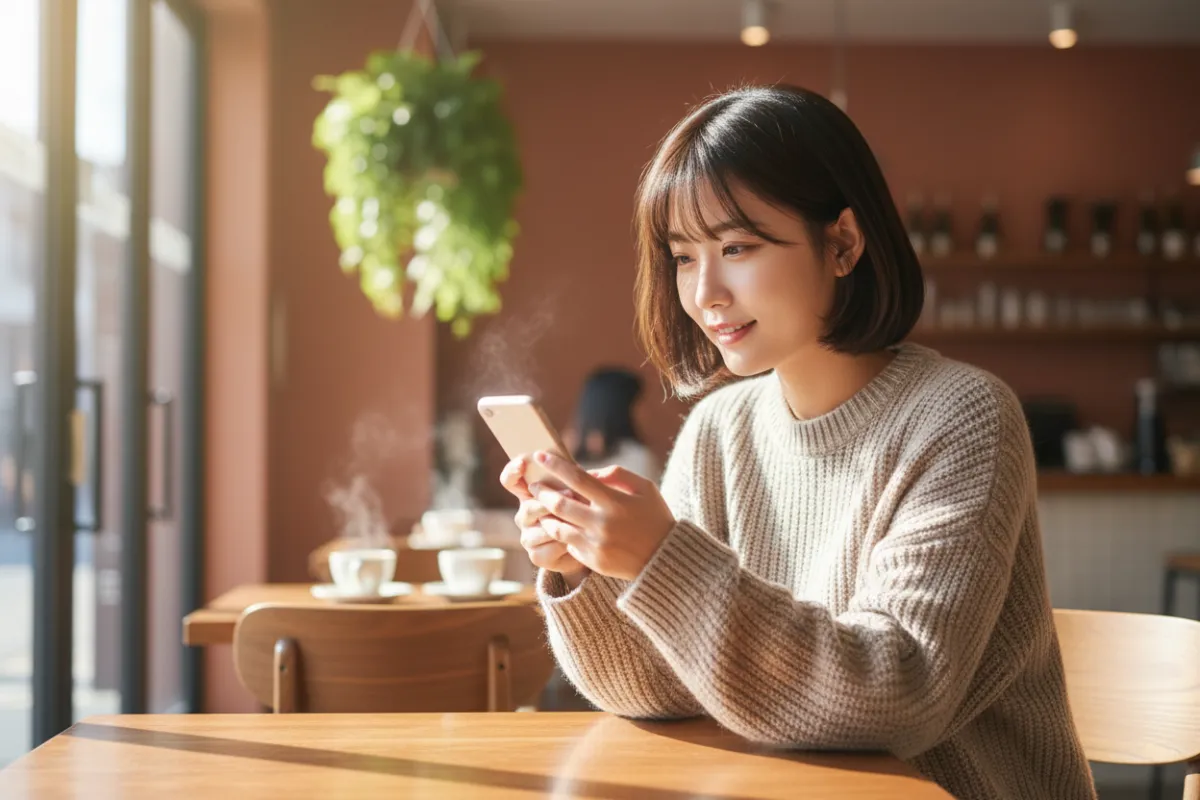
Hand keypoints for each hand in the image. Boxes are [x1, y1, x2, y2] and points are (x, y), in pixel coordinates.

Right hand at [501, 456, 588, 584]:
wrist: (588, 546)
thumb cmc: (582, 511)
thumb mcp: (579, 490)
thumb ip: (576, 480)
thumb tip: (589, 473)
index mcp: (529, 494)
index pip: (510, 480)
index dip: (513, 471)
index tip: (523, 463)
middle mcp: (524, 514)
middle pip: (528, 507)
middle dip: (551, 501)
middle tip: (572, 494)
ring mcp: (528, 536)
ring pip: (541, 528)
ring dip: (562, 523)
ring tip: (581, 519)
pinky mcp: (536, 556)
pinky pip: (549, 548)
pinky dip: (566, 543)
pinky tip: (578, 540)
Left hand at [526, 451, 676, 580]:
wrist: (665, 559)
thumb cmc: (655, 518)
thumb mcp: (645, 488)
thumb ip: (617, 474)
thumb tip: (587, 473)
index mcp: (615, 501)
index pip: (577, 478)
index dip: (555, 465)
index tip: (540, 455)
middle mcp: (602, 523)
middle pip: (559, 503)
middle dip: (542, 492)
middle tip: (534, 486)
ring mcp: (596, 544)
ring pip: (558, 527)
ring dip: (546, 515)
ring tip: (542, 508)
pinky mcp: (593, 561)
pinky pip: (569, 545)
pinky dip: (563, 535)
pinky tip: (561, 527)